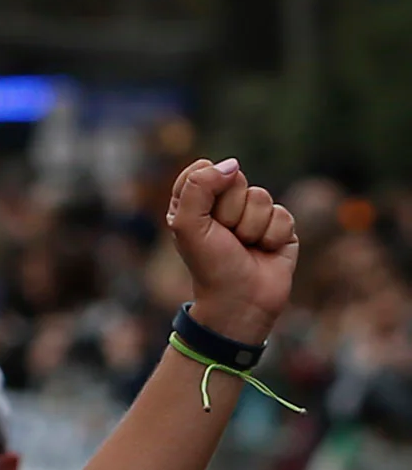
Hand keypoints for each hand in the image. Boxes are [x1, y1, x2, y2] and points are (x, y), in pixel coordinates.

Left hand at [166, 158, 298, 347]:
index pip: (203, 169)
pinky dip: (272, 237)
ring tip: (245, 248)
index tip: (203, 221)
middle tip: (226, 239)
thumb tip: (232, 164)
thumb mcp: (188, 226)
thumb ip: (198, 186)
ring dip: (251, 228)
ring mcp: (254, 215)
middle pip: (235, 180)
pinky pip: (282, 214)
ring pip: (260, 196)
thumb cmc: (210, 268)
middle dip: (230, 211)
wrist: (240, 304)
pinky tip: (264, 252)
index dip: (205, 192)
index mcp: (196, 204)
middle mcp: (224, 206)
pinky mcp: (279, 227)